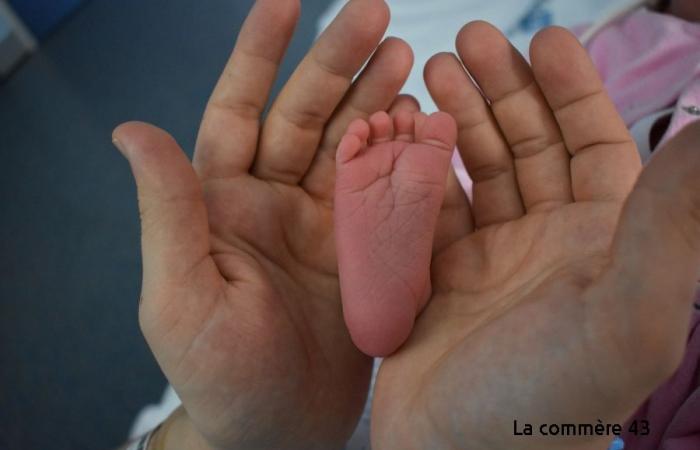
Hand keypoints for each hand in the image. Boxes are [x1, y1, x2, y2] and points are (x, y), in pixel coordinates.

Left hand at [111, 1, 417, 448]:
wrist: (277, 430)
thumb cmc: (218, 373)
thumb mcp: (180, 295)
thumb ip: (168, 212)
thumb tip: (132, 130)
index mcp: (224, 203)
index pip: (239, 111)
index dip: (259, 55)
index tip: (285, 2)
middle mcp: (276, 203)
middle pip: (307, 117)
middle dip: (338, 64)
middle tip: (376, 15)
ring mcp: (325, 225)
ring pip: (353, 145)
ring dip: (377, 99)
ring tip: (406, 57)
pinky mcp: (366, 253)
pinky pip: (388, 194)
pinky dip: (408, 159)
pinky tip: (426, 126)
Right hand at [372, 23, 699, 449]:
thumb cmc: (547, 404)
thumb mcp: (626, 314)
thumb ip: (671, 226)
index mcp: (599, 245)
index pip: (593, 146)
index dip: (571, 91)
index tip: (543, 40)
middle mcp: (546, 246)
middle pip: (526, 147)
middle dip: (500, 91)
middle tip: (467, 42)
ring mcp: (488, 261)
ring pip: (473, 171)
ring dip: (455, 121)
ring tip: (429, 74)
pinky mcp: (434, 278)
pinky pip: (425, 209)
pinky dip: (412, 172)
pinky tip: (399, 139)